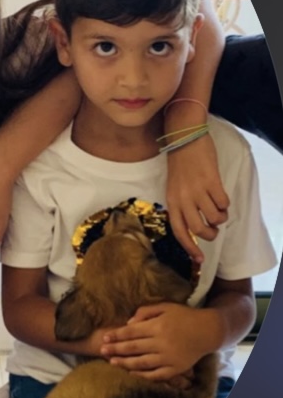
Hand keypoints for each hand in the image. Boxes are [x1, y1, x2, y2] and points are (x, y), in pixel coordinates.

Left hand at [99, 302, 217, 380]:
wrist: (208, 330)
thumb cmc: (183, 316)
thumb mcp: (165, 307)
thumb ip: (144, 312)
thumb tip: (128, 323)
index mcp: (157, 327)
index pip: (131, 332)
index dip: (116, 335)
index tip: (104, 338)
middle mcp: (161, 343)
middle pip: (133, 348)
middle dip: (115, 349)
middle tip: (101, 351)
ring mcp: (169, 358)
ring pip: (142, 363)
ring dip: (125, 363)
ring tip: (112, 362)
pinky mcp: (176, 368)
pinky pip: (156, 374)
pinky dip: (143, 375)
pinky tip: (131, 373)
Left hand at [165, 125, 228, 263]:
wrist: (183, 137)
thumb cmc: (179, 164)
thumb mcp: (174, 187)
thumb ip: (181, 204)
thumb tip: (194, 224)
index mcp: (171, 201)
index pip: (179, 231)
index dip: (189, 247)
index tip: (200, 259)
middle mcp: (183, 198)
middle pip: (198, 229)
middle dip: (209, 234)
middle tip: (214, 229)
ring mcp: (197, 190)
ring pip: (215, 217)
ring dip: (221, 218)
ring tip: (219, 210)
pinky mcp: (211, 181)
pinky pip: (223, 202)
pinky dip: (226, 204)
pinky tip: (221, 197)